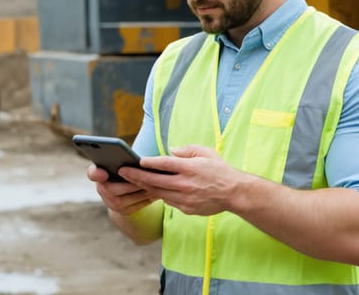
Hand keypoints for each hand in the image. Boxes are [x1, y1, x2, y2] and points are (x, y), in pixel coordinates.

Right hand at [87, 164, 155, 214]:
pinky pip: (138, 205)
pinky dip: (148, 197)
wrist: (124, 191)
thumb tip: (135, 159)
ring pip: (129, 198)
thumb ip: (122, 158)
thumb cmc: (124, 169)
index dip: (96, 174)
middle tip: (144, 175)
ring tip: (156, 182)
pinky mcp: (124, 212)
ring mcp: (112, 203)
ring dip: (142, 189)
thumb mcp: (120, 162)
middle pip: (114, 189)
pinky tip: (158, 190)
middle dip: (131, 181)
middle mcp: (102, 190)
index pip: (93, 173)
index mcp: (98, 174)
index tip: (104, 172)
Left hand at [121, 145, 241, 215]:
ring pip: (159, 193)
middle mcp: (186, 184)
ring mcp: (185, 198)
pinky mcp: (187, 209)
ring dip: (144, 187)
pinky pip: (169, 201)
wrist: (235, 193)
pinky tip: (152, 190)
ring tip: (132, 181)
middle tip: (123, 172)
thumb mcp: (206, 153)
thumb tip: (170, 151)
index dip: (149, 162)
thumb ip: (187, 150)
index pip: (164, 164)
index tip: (137, 160)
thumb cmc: (220, 170)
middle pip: (156, 180)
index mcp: (190, 168)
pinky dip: (160, 195)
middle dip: (137, 176)